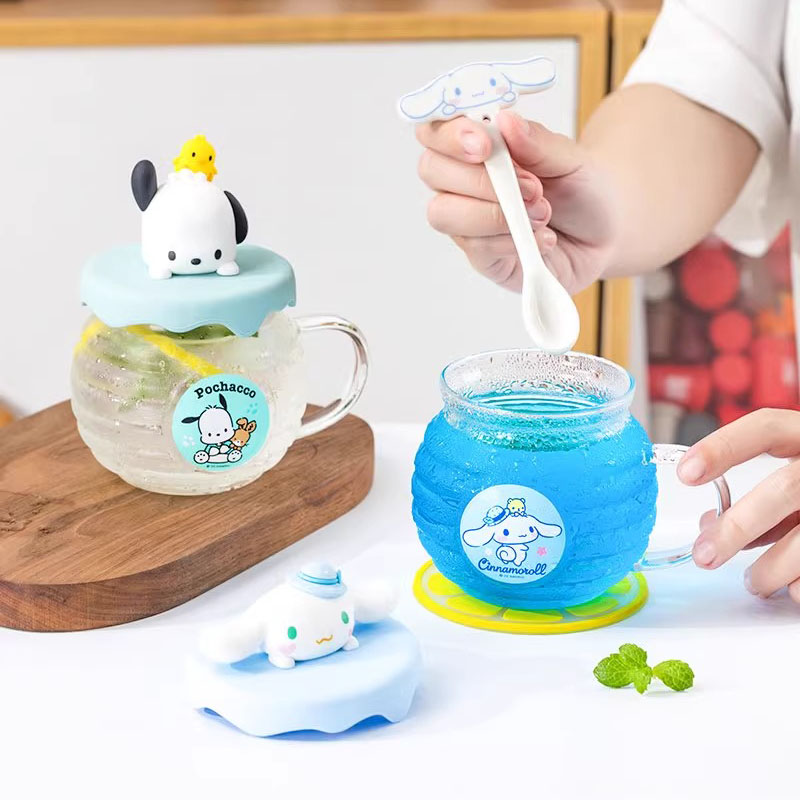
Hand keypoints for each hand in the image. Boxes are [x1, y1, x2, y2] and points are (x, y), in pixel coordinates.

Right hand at [415, 109, 620, 293]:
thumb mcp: (571, 158)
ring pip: (443, 213)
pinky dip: (509, 240)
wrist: (605, 235)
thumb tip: (505, 120)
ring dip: (493, 213)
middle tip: (533, 187)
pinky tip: (542, 238)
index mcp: (478, 145)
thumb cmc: (583, 189)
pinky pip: (474, 246)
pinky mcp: (480, 256)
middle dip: (480, 179)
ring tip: (542, 214)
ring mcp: (467, 220)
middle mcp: (462, 181)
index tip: (485, 145)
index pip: (436, 130)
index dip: (450, 135)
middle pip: (431, 170)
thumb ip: (537, 142)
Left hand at [677, 409, 799, 601]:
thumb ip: (757, 497)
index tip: (686, 472)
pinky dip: (799, 585)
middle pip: (783, 488)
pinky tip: (792, 586)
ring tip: (754, 582)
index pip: (766, 428)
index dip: (724, 447)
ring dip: (770, 569)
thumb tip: (707, 525)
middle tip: (705, 555)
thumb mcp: (795, 483)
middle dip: (738, 526)